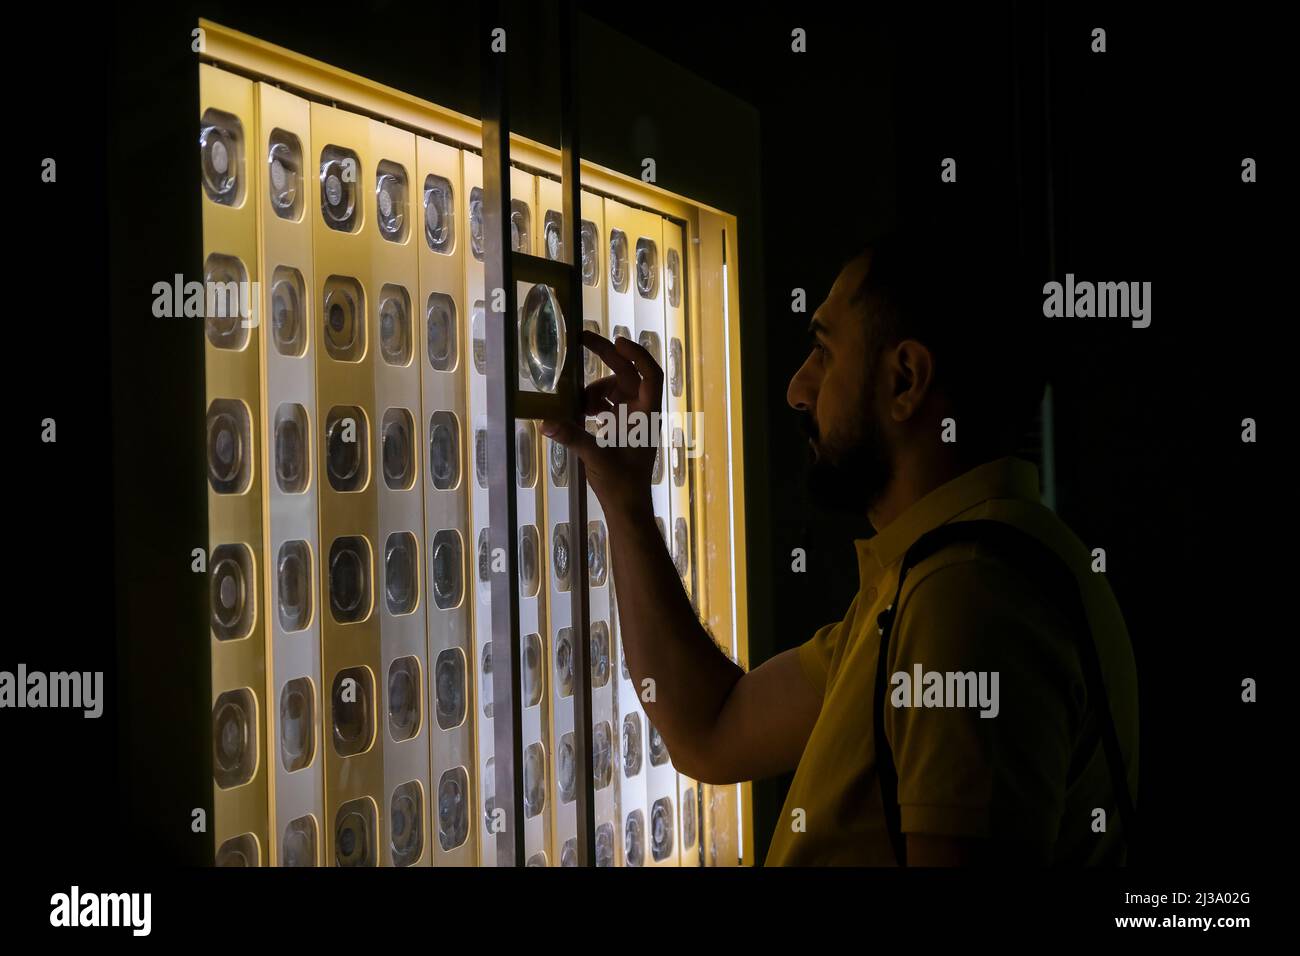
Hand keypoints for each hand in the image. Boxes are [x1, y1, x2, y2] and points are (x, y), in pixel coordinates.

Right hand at [541, 329, 662, 515]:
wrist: (628, 507)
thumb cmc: (621, 485)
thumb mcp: (596, 459)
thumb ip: (572, 437)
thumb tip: (546, 421)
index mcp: (646, 416)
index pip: (650, 375)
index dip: (637, 354)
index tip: (616, 340)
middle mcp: (642, 413)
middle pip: (627, 374)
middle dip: (606, 357)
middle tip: (581, 339)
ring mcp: (634, 419)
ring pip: (615, 389)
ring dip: (594, 390)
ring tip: (577, 404)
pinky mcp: (623, 428)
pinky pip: (609, 404)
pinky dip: (594, 403)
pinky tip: (580, 413)